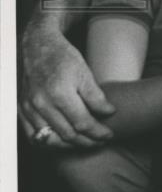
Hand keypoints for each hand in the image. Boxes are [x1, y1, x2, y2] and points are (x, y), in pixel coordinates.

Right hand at [19, 23, 115, 148]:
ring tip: (84, 142)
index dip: (97, 132)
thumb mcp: (85, 72)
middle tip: (100, 141)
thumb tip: (109, 113)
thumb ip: (96, 96)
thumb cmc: (63, 57)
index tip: (108, 134)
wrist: (39, 46)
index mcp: (60, 93)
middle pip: (67, 135)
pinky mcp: (22, 109)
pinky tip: (61, 140)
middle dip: (87, 142)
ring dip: (69, 145)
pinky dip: (48, 142)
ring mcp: (29, 107)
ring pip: (50, 139)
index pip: (82, 123)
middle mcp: (41, 103)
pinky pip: (33, 135)